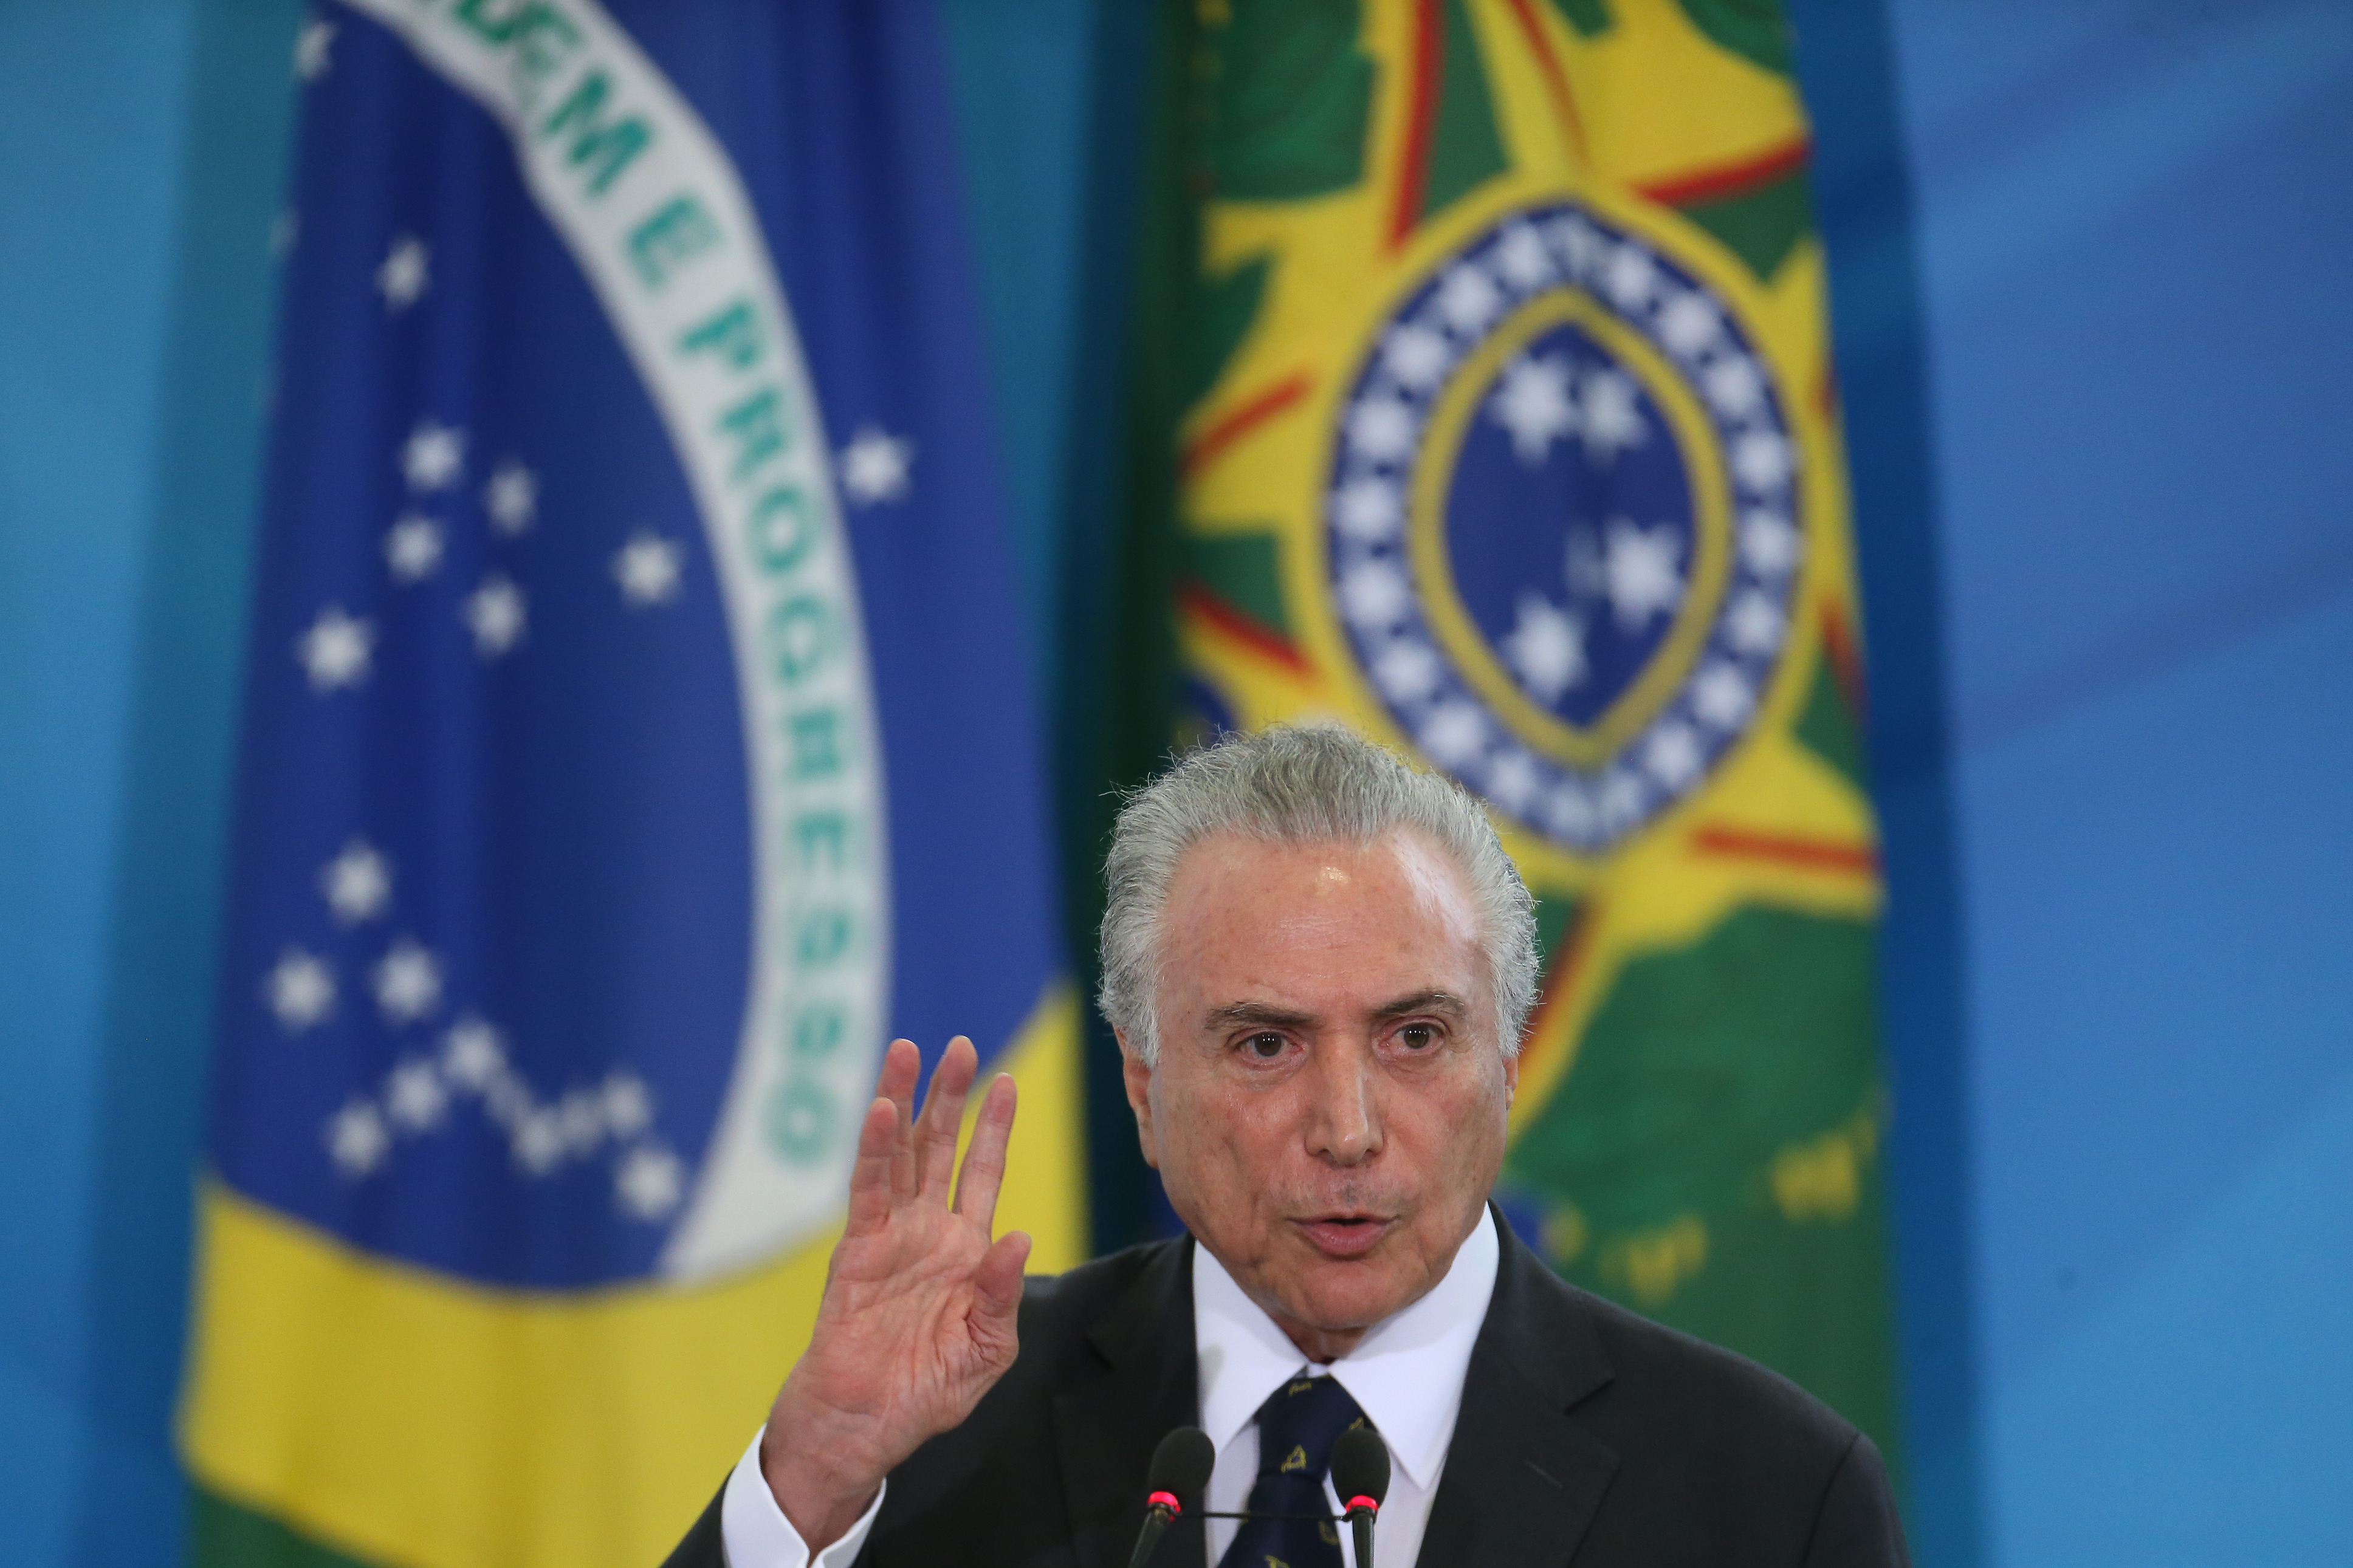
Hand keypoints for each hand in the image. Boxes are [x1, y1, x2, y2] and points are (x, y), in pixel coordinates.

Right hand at [759, 1036, 1028, 1548]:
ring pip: (900, 1156)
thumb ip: (1001, 1296)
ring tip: (909, 1051)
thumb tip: (1018, 1237)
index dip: (992, 1128)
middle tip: (960, 1045)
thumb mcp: (985, 1352)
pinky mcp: (856, 1252)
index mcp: (965, 1251)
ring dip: (905, 1103)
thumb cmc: (925, 1395)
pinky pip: (868, 1192)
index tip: (1006, 1081)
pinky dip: (875, 1150)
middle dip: (950, 1097)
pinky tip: (884, 1110)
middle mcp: (927, 1233)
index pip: (981, 1174)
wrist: (865, 1428)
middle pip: (939, 1149)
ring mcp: (890, 1238)